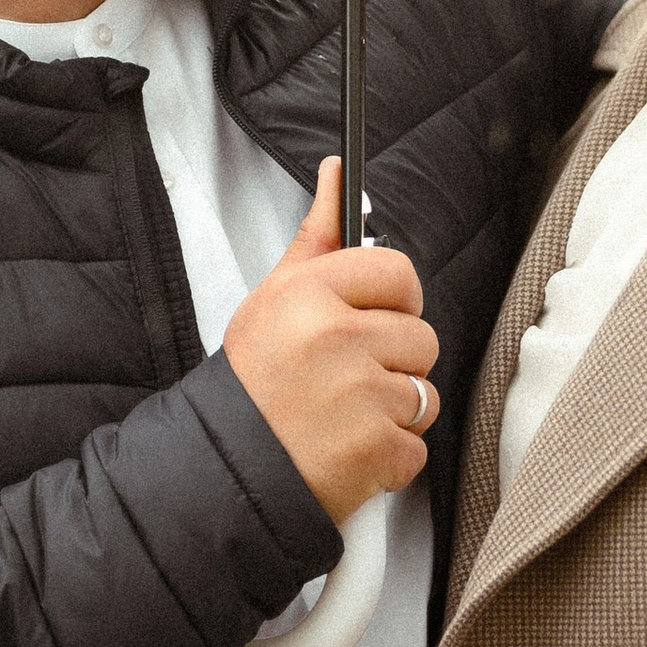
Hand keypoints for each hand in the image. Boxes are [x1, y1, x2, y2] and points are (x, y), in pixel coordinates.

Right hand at [223, 158, 437, 523]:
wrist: (222, 472)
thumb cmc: (252, 385)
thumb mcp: (272, 300)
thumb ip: (317, 239)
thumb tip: (337, 173)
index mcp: (309, 294)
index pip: (398, 272)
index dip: (393, 302)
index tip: (372, 322)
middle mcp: (336, 337)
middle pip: (421, 336)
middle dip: (392, 364)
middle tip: (343, 382)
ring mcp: (360, 395)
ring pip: (424, 393)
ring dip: (392, 414)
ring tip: (342, 420)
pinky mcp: (376, 448)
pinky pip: (415, 445)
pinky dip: (388, 459)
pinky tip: (346, 453)